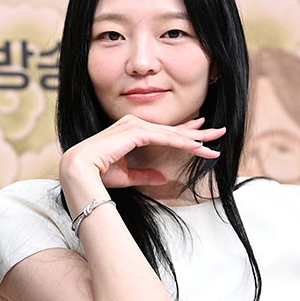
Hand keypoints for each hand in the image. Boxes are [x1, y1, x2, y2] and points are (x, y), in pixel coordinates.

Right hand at [60, 115, 224, 189]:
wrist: (80, 171)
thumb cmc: (98, 173)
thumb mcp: (128, 176)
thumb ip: (146, 174)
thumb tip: (163, 177)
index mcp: (132, 131)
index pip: (164, 132)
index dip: (185, 132)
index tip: (203, 131)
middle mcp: (134, 124)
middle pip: (172, 129)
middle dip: (198, 132)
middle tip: (220, 132)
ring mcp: (134, 126)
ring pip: (172, 133)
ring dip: (195, 138)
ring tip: (215, 141)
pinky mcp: (135, 132)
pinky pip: (164, 137)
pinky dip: (181, 142)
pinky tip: (197, 146)